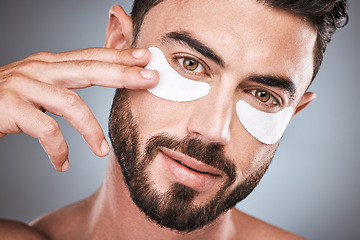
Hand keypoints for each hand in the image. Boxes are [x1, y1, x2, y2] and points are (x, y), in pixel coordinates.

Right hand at [0, 48, 157, 171]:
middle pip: (88, 68)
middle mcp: (38, 69)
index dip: (119, 56)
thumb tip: (100, 78)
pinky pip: (46, 131)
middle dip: (122, 73)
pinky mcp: (10, 107)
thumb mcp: (41, 84)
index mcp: (49, 63)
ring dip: (91, 130)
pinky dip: (58, 150)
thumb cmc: (8, 101)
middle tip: (149, 78)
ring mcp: (23, 86)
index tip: (145, 57)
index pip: (91, 56)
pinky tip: (63, 165)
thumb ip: (68, 81)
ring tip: (102, 152)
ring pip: (70, 103)